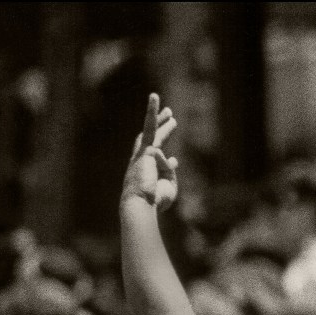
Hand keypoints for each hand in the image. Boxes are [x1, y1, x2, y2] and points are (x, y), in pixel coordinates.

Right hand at [122, 93, 178, 211]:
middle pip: (150, 137)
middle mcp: (141, 160)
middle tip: (170, 114)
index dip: (164, 150)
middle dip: (161, 125)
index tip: (174, 154)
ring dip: (160, 118)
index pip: (155, 155)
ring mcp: (142, 154)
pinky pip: (155, 132)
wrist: (142, 202)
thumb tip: (174, 159)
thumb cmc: (154, 200)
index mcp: (145, 169)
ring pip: (151, 130)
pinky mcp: (146, 151)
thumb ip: (170, 171)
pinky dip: (164, 129)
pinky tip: (169, 122)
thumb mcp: (168, 185)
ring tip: (169, 109)